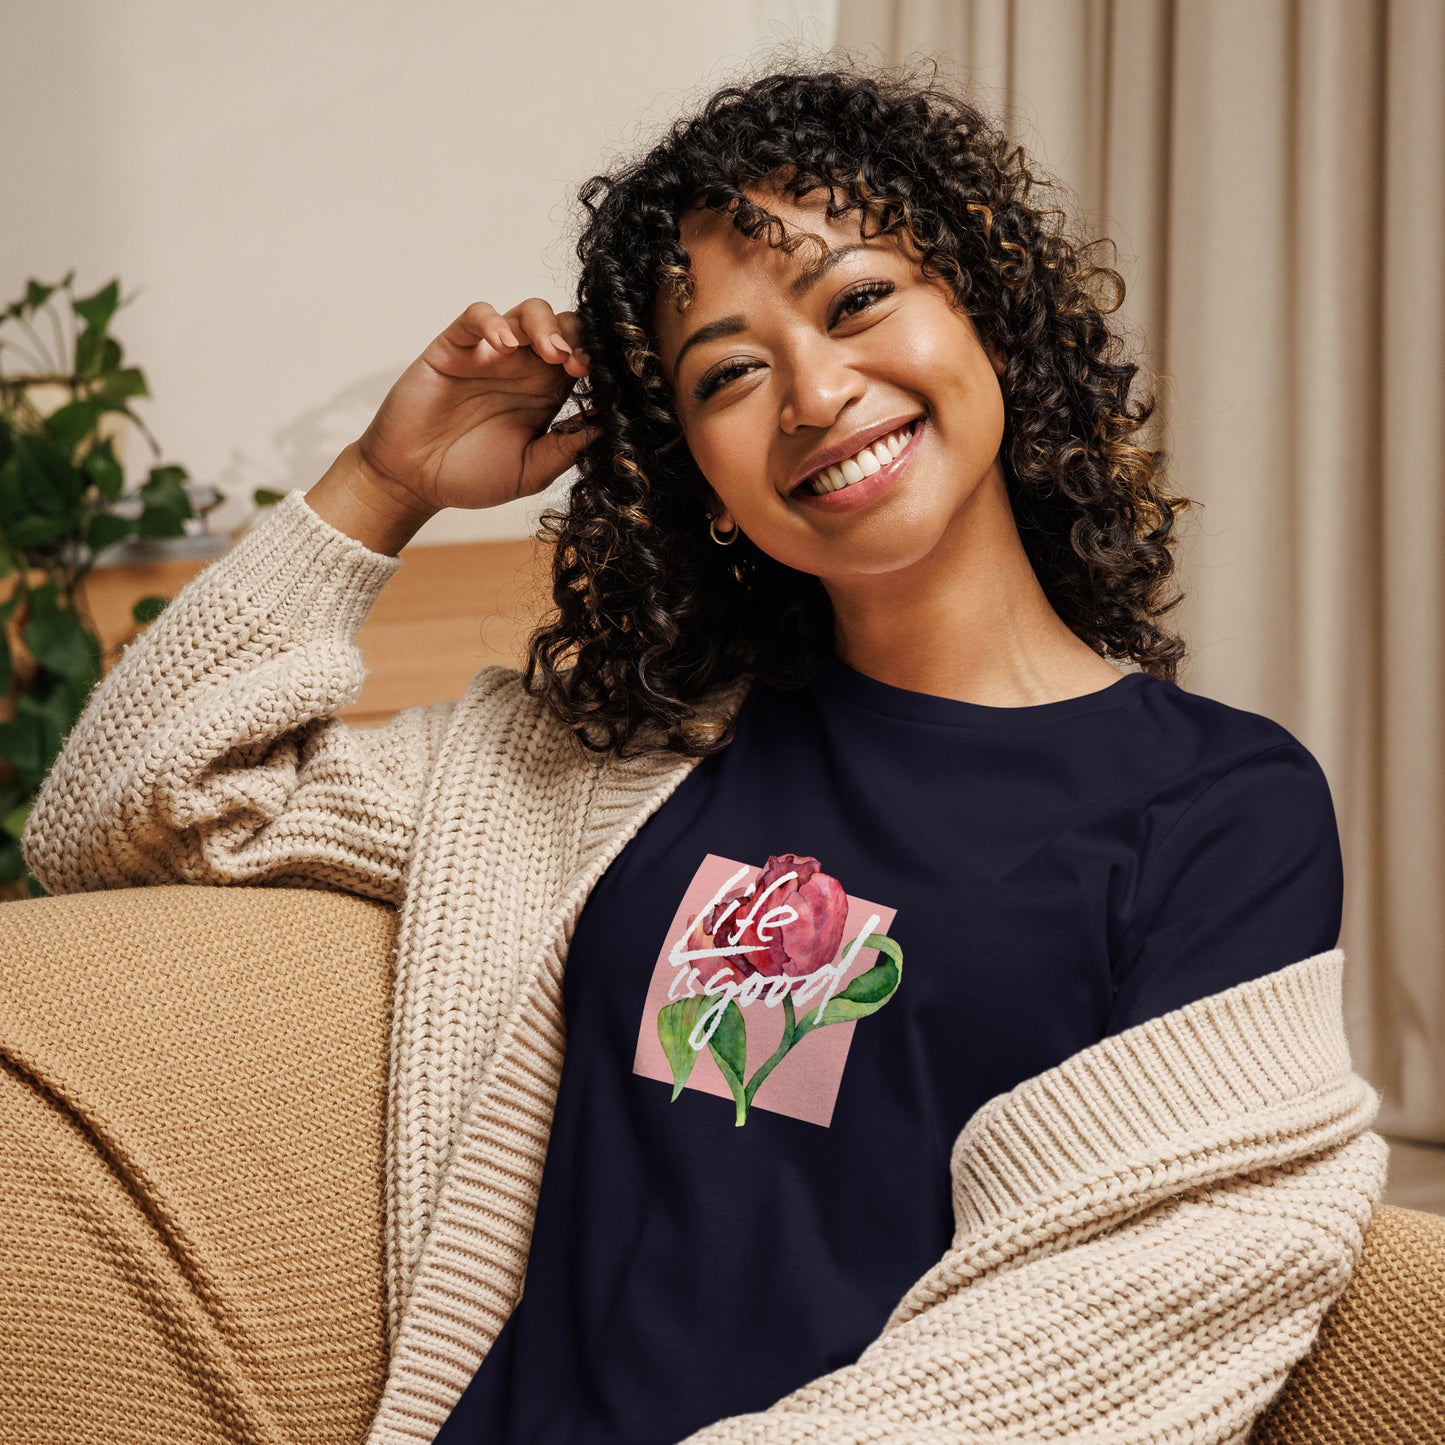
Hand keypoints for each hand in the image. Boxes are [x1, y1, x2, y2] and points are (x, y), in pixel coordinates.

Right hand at [354, 299, 597, 513]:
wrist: (414, 481)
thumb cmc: (471, 476)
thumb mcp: (531, 472)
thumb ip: (566, 448)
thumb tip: (607, 426)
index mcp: (547, 393)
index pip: (583, 358)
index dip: (596, 361)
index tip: (603, 380)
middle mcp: (523, 368)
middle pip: (563, 326)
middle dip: (578, 337)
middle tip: (578, 364)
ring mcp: (489, 354)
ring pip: (527, 312)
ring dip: (545, 325)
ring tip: (551, 352)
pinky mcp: (454, 347)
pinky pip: (475, 316)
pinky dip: (492, 321)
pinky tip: (503, 344)